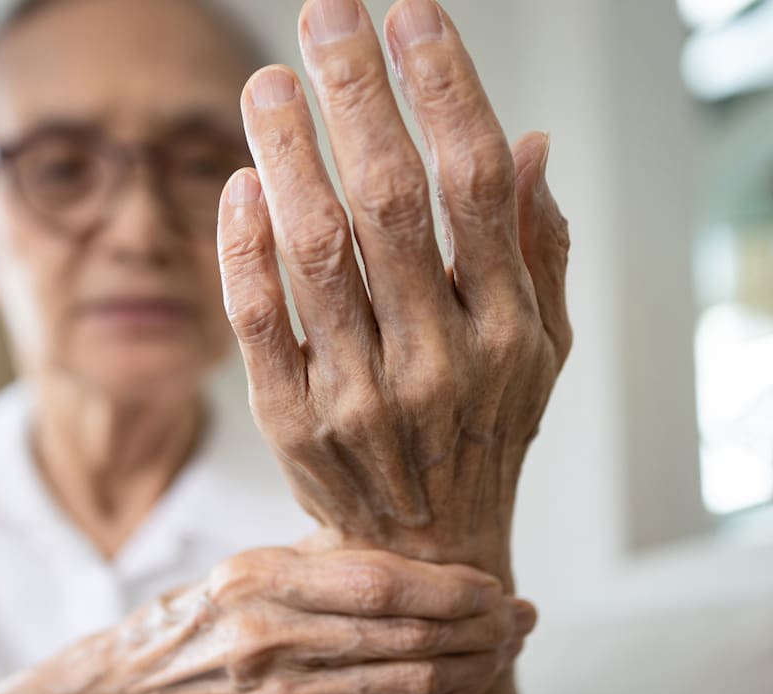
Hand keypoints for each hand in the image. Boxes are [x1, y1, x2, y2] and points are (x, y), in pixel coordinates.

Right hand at [103, 541, 533, 693]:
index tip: (491, 581)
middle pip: (404, 635)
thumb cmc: (218, 607)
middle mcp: (268, 638)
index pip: (378, 583)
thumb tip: (432, 545)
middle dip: (479, 626)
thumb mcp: (262, 560)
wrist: (156, 679)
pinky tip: (470, 676)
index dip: (449, 586)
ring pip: (408, 682)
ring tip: (509, 644)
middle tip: (521, 613)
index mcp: (258, 578)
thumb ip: (335, 553)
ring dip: (474, 664)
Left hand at [216, 0, 570, 585]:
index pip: (475, 184)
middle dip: (358, 96)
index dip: (445, 89)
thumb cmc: (482, 436)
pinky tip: (239, 184)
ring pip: (318, 252)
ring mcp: (361, 395)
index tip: (412, 16)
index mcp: (508, 330)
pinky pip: (260, 324)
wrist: (423, 554)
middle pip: (392, 200)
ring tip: (268, 83)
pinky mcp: (292, 423)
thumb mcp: (540, 353)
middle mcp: (439, 359)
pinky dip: (245, 251)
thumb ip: (538, 250)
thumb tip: (530, 142)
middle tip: (327, 15)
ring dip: (290, 155)